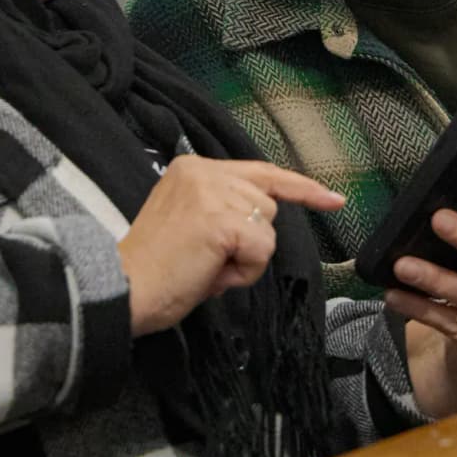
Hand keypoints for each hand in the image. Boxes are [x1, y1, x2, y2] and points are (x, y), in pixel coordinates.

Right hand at [117, 155, 343, 336]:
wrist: (122, 288)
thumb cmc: (156, 268)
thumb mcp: (192, 222)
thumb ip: (225, 209)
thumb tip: (264, 221)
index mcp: (193, 168)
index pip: (262, 172)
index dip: (301, 187)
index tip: (333, 198)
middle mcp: (204, 171)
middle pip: (269, 205)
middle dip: (251, 240)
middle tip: (208, 261)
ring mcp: (214, 193)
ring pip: (268, 229)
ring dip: (246, 257)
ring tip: (205, 267)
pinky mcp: (222, 220)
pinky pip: (262, 249)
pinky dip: (244, 270)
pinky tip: (212, 273)